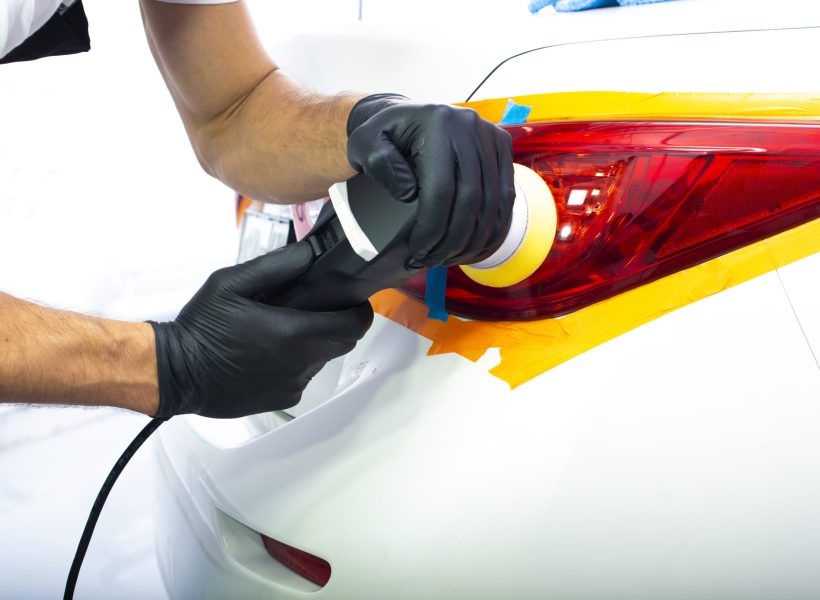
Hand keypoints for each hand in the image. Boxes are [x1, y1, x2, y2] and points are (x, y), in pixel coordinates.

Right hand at [149, 241, 373, 418]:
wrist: (175, 373)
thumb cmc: (201, 327)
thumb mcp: (231, 282)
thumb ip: (276, 265)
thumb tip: (310, 253)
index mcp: (295, 333)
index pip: (354, 325)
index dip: (359, 311)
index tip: (352, 300)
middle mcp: (301, 363)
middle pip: (343, 342)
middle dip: (338, 324)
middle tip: (317, 308)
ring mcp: (293, 385)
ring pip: (322, 360)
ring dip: (314, 343)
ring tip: (284, 328)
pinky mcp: (282, 399)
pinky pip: (303, 377)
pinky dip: (296, 362)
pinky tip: (269, 352)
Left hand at [346, 94, 515, 267]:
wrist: (406, 118)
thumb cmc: (382, 137)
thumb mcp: (364, 145)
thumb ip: (379, 165)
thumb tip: (410, 192)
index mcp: (437, 124)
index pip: (441, 189)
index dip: (431, 228)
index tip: (417, 251)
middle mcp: (470, 127)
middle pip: (471, 199)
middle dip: (453, 240)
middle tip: (432, 261)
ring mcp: (490, 137)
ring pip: (492, 203)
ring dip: (473, 241)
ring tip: (449, 259)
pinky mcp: (502, 148)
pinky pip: (506, 198)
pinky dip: (492, 229)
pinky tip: (472, 249)